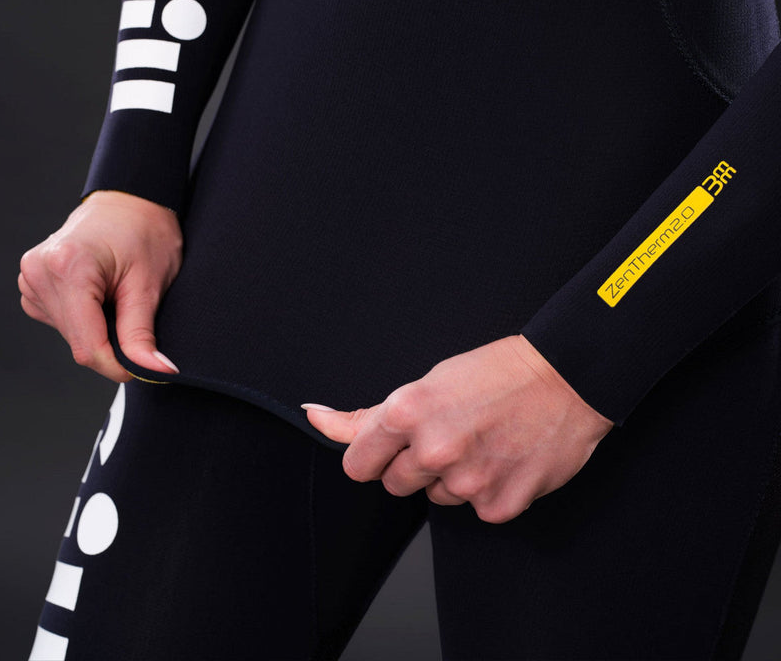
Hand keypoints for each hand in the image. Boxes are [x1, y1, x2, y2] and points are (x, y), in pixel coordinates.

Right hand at [18, 189, 182, 381]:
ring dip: (99, 332)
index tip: (147, 371)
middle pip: (78, 342)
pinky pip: (62, 322)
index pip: (88, 345)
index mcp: (67, 267)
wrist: (131, 202)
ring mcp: (31, 277)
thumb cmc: (145, 231)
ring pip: (70, 336)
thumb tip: (154, 371)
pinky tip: (102, 297)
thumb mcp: (149, 285)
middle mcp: (39, 272)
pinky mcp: (34, 284)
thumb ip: (143, 334)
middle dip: (112, 346)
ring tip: (120, 299)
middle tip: (140, 322)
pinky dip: (87, 320)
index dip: (119, 366)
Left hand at [304, 334, 614, 523]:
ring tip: (482, 441)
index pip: (357, 465)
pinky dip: (487, 490)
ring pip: (436, 497)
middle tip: (450, 433)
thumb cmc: (497, 372)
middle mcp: (434, 449)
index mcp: (407, 412)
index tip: (392, 446)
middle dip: (414, 464)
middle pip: (395, 484)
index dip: (374, 455)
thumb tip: (314, 416)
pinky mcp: (499, 505)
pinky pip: (474, 509)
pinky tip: (504, 459)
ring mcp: (468, 481)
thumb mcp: (426, 382)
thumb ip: (367, 415)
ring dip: (451, 477)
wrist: (567, 377)